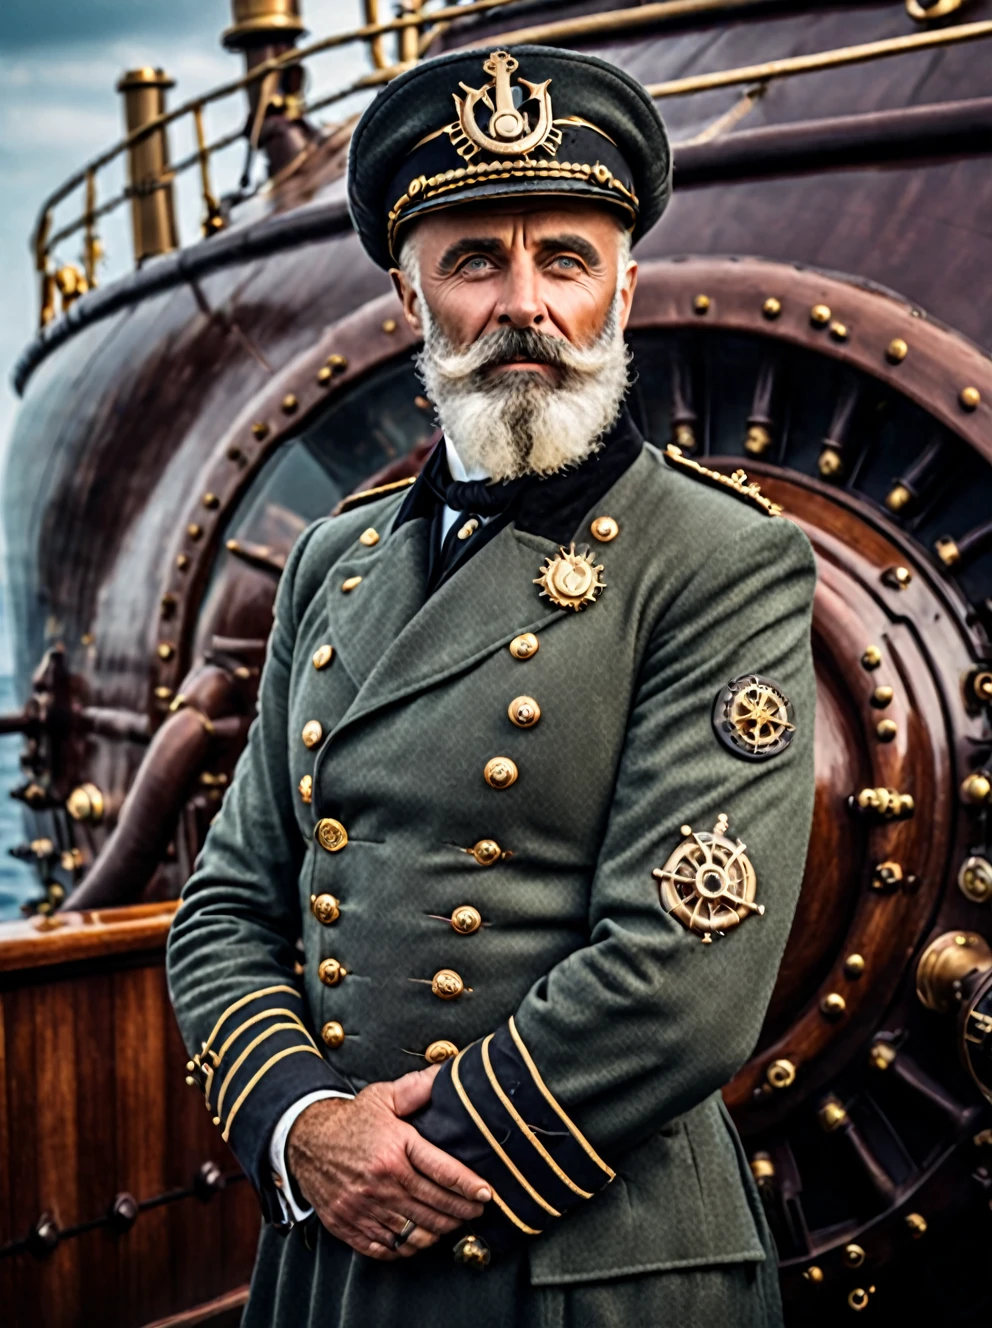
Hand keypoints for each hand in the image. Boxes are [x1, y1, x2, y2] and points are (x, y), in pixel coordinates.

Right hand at [286, 1063, 490, 1260]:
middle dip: (462, 1212)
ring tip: (453, 1224)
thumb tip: (447, 1074)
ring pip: (415, 1232)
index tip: (486, 1194)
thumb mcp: (383, 1097)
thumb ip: (417, 1088)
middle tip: (476, 1211)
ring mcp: (364, 1207)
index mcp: (395, 1148)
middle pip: (434, 1206)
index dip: (469, 1186)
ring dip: (439, 1231)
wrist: (305, 1140)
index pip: (443, 1172)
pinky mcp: (349, 1225)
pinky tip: (420, 1237)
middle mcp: (382, 1181)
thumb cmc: (351, 1120)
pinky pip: (387, 1248)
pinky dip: (408, 1248)